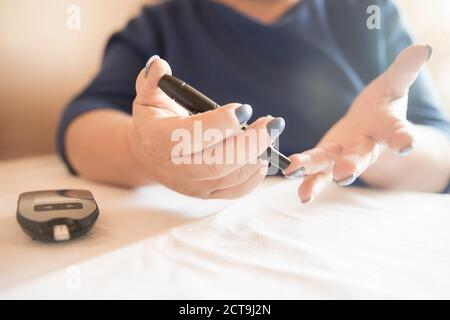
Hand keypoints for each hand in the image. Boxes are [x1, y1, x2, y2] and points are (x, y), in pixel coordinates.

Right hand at [128, 56, 284, 198]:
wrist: (150, 155)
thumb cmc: (155, 122)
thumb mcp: (148, 98)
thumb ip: (151, 81)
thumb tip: (157, 64)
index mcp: (159, 142)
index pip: (191, 136)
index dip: (221, 124)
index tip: (244, 108)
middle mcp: (175, 169)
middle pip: (217, 163)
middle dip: (250, 143)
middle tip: (272, 123)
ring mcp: (193, 186)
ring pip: (231, 177)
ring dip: (258, 154)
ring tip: (271, 131)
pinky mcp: (208, 194)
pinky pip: (237, 190)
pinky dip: (256, 174)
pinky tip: (263, 153)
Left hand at [284, 44, 431, 201]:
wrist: (369, 122)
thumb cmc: (382, 104)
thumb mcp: (393, 84)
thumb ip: (404, 70)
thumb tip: (422, 48)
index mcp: (386, 128)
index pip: (397, 132)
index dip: (402, 138)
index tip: (406, 145)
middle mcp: (366, 146)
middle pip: (360, 156)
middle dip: (352, 165)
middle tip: (345, 174)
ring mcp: (344, 155)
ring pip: (330, 167)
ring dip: (316, 176)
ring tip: (304, 192)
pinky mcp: (325, 157)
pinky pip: (314, 168)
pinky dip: (303, 175)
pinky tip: (289, 178)